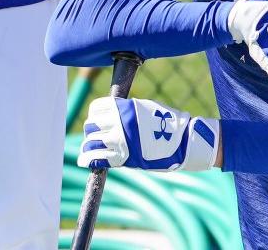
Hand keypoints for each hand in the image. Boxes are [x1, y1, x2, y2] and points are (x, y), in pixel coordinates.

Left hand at [78, 95, 219, 171]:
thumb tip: (109, 115)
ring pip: (91, 142)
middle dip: (91, 131)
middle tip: (94, 136)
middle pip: (91, 125)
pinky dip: (88, 159)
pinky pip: (97, 158)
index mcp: (124, 107)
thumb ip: (125, 110)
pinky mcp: (123, 158)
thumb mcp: (143, 108)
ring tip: (87, 151)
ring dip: (88, 146)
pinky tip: (85, 160)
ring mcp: (120, 141)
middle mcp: (119, 122)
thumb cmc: (165, 123)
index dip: (94, 115)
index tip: (97, 120)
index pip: (96, 108)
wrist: (182, 141)